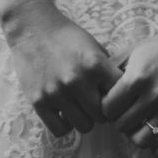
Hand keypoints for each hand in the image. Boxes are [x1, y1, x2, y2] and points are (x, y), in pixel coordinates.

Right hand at [5, 1, 122, 137]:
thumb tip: (125, 93)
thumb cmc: (67, 36)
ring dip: (85, 119)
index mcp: (95, 65)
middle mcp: (77, 81)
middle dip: (102, 111)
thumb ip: (107, 70)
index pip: (119, 97)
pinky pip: (60, 130)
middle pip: (103, 116)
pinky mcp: (39, 101)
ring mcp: (56, 93)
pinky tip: (64, 112)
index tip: (113, 97)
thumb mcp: (94, 47)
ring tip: (80, 107)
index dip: (119, 99)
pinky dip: (65, 125)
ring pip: (84, 126)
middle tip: (95, 103)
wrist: (32, 27)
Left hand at [101, 27, 157, 157]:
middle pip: (122, 126)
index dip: (106, 109)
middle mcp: (154, 95)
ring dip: (136, 136)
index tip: (113, 105)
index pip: (108, 110)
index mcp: (137, 78)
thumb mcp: (132, 52)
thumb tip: (93, 89)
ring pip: (142, 140)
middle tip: (126, 113)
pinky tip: (155, 144)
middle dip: (120, 121)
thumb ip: (110, 69)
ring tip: (139, 125)